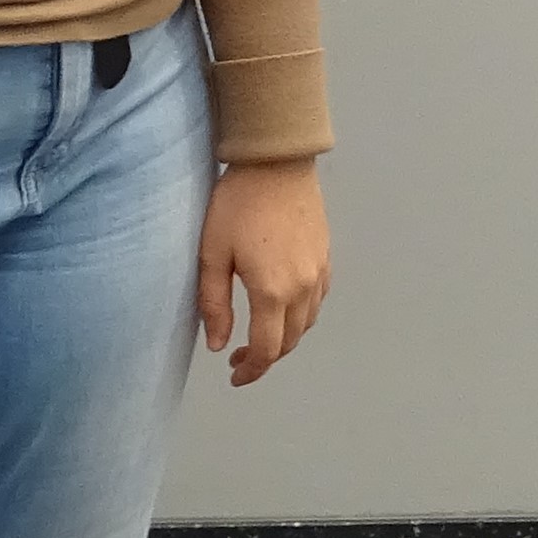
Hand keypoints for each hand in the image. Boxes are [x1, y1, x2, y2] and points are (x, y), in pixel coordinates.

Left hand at [199, 160, 330, 385]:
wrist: (276, 161)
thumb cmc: (237, 203)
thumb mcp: (212, 253)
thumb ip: (214, 304)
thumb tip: (217, 344)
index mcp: (272, 291)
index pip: (266, 349)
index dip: (251, 370)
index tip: (234, 376)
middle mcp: (302, 288)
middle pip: (290, 342)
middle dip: (265, 357)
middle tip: (238, 357)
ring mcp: (319, 273)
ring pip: (307, 323)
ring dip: (284, 338)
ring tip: (259, 334)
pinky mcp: (326, 257)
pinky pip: (317, 301)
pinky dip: (301, 316)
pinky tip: (282, 307)